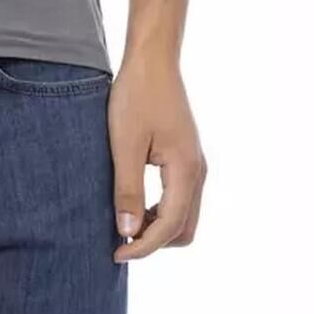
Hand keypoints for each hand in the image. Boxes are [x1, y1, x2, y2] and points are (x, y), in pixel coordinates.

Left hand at [108, 53, 207, 261]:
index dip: (142, 246)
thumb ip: (127, 189)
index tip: (115, 252)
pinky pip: (180, 198)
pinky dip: (160, 210)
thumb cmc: (136, 96)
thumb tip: (127, 231)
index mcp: (185, 170)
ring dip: (157, 227)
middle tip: (119, 238)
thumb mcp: (124, 143)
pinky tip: (135, 201)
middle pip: (184, 229)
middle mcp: (198, 171)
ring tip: (124, 220)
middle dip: (154, 241)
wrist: (153, 60)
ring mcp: (195, 164)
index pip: (169, 226)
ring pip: (184, 215)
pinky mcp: (187, 156)